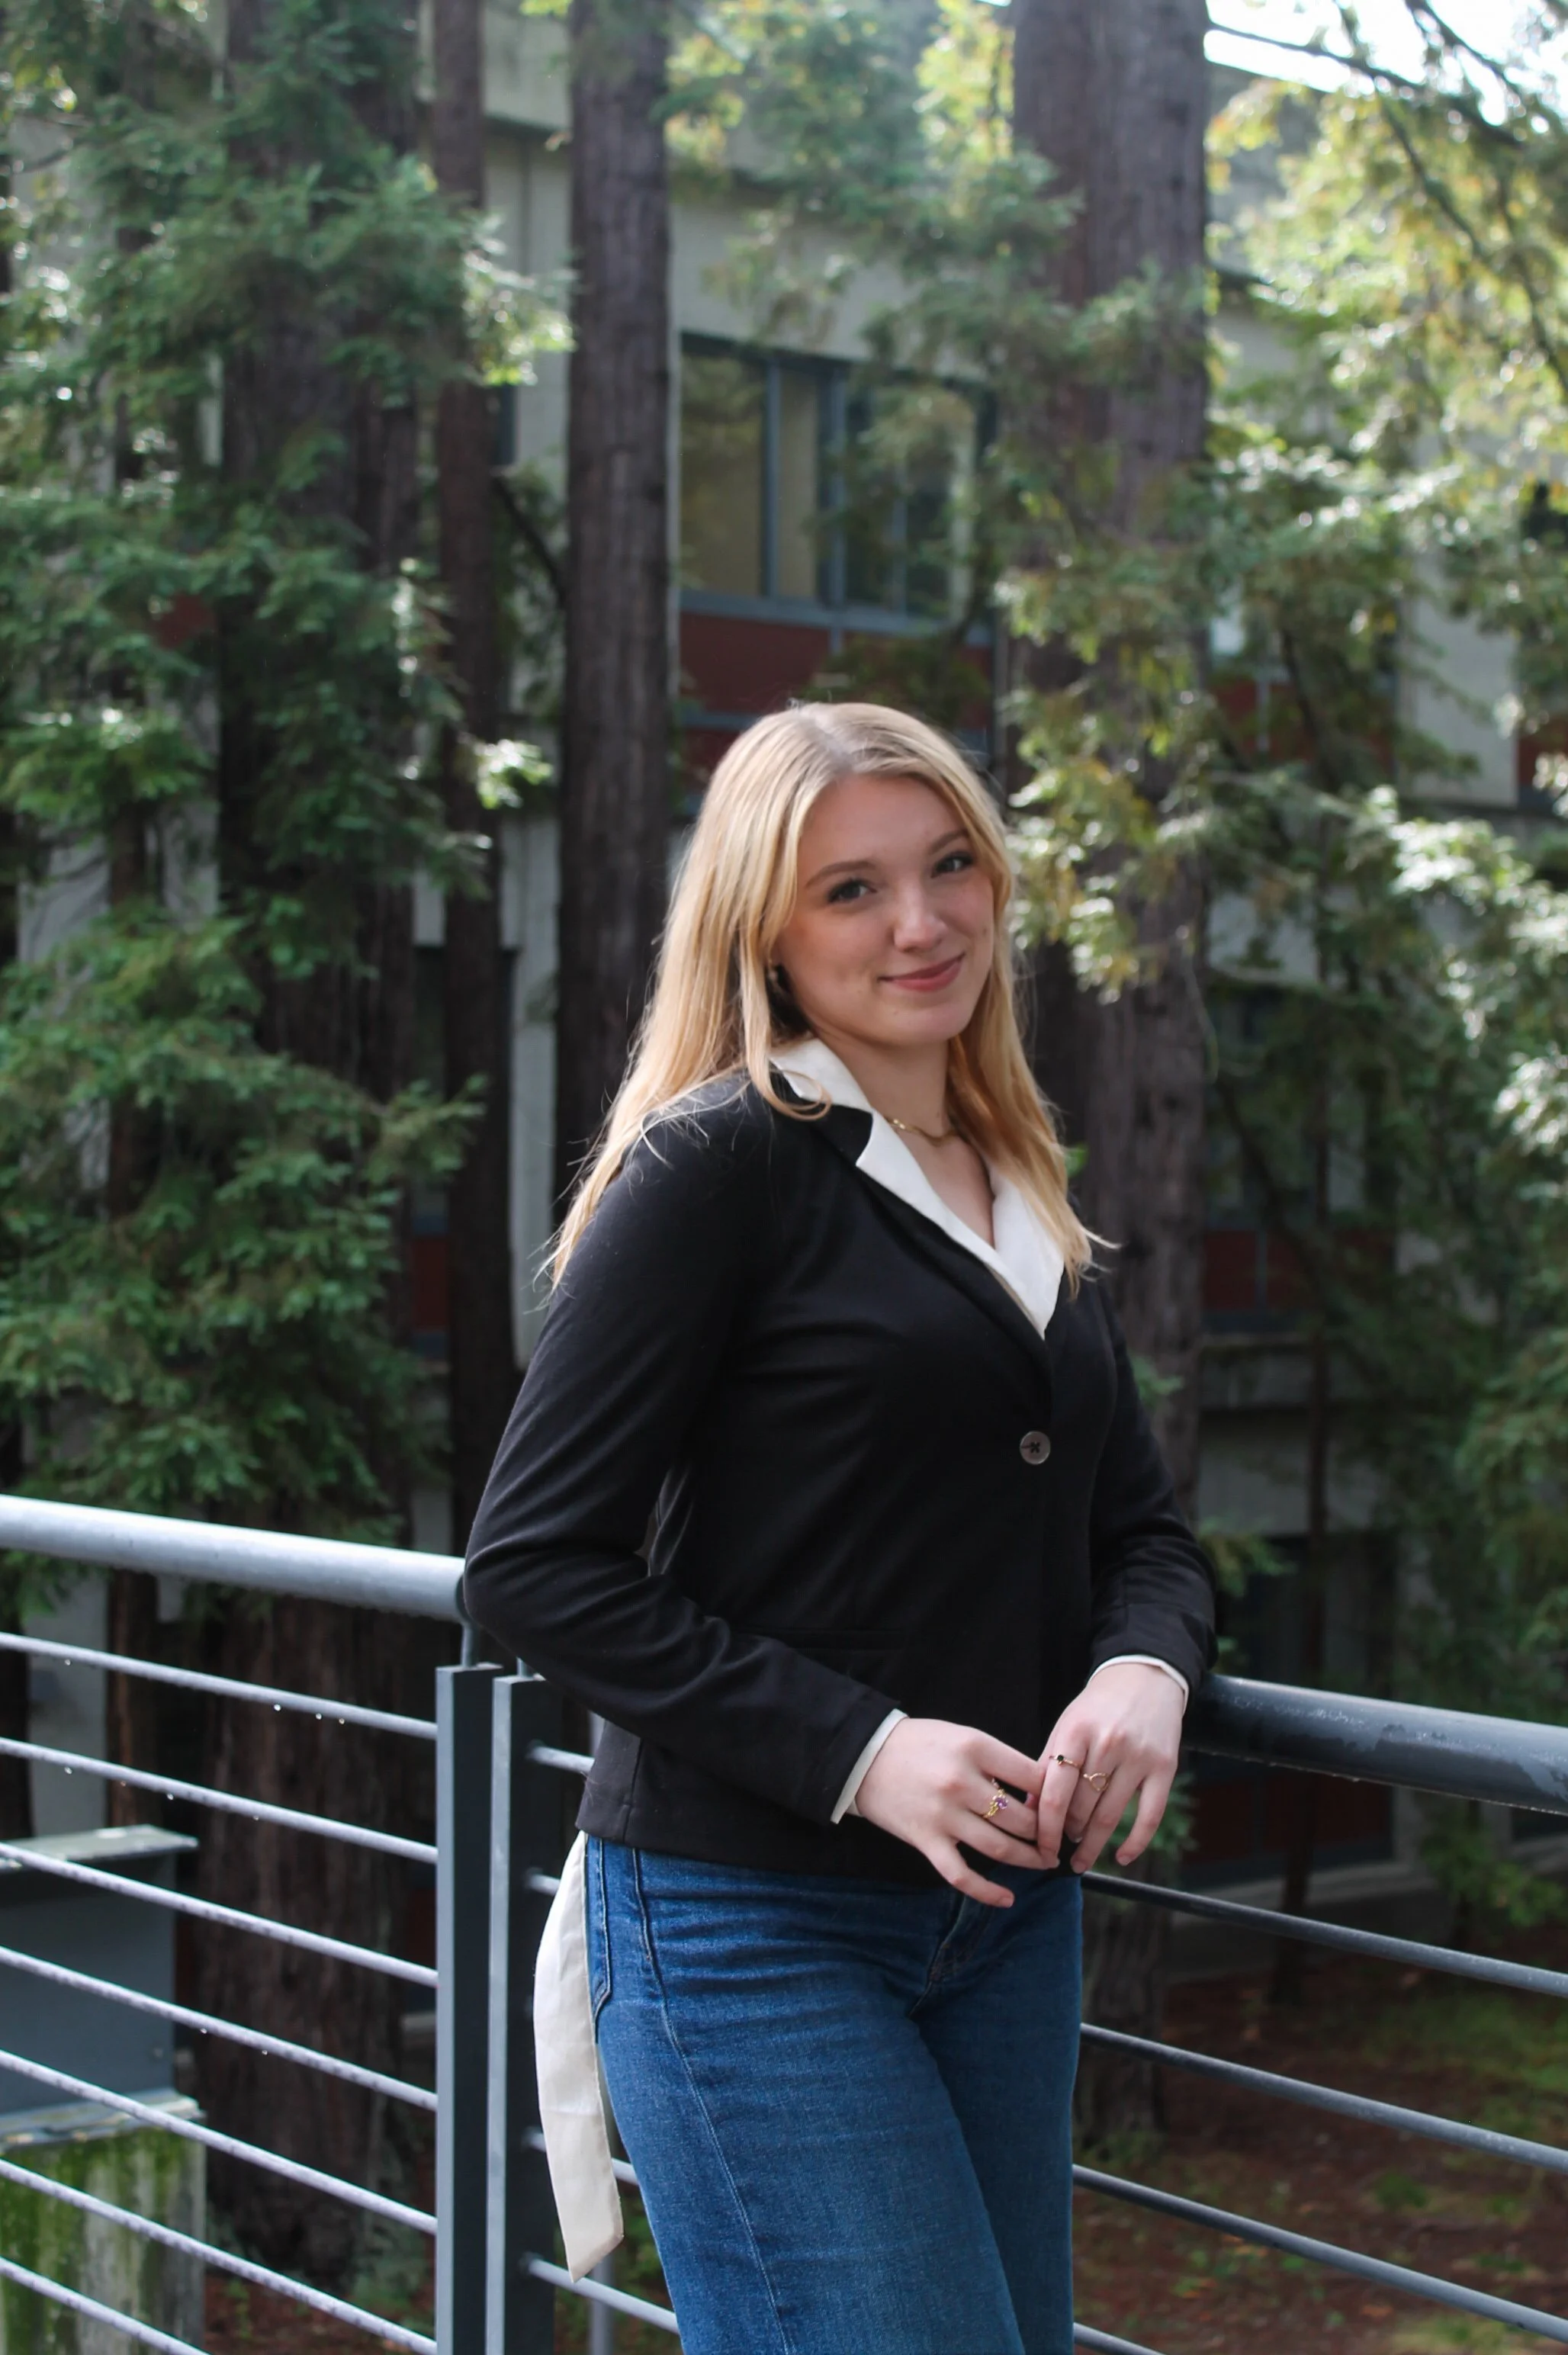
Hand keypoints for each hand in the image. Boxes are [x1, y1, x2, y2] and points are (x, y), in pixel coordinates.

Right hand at [854, 1717, 1043, 1907]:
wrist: (865, 1756)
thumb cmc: (920, 1744)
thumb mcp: (962, 1736)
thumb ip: (996, 1761)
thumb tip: (1036, 1793)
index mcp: (975, 1747)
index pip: (1033, 1777)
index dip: (1054, 1794)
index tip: (1061, 1805)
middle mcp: (962, 1782)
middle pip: (1022, 1818)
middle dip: (1047, 1833)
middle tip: (1058, 1839)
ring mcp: (943, 1815)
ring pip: (1001, 1848)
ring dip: (1030, 1860)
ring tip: (1044, 1862)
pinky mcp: (926, 1841)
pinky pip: (962, 1875)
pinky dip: (988, 1892)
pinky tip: (1007, 1899)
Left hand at [1034, 1664, 1184, 1874]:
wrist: (1145, 1678)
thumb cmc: (1097, 1707)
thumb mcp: (1066, 1726)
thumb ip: (1047, 1766)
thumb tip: (1028, 1810)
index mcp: (1076, 1732)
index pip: (1055, 1792)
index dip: (1045, 1828)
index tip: (1039, 1849)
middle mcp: (1108, 1744)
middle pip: (1082, 1807)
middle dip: (1068, 1834)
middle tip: (1060, 1848)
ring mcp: (1139, 1757)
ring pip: (1110, 1815)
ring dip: (1093, 1844)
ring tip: (1082, 1857)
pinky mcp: (1164, 1767)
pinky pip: (1150, 1816)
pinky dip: (1135, 1843)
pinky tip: (1121, 1858)